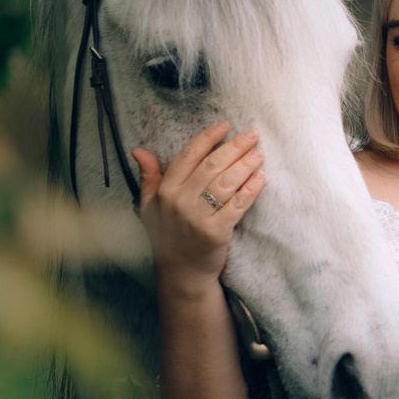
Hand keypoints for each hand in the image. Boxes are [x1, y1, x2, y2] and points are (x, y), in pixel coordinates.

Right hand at [132, 122, 264, 294]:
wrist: (181, 273)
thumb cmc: (167, 236)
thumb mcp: (150, 206)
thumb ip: (149, 177)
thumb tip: (138, 150)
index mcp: (166, 191)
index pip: (188, 155)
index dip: (208, 138)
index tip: (224, 125)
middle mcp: (180, 202)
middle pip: (211, 166)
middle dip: (234, 147)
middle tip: (251, 134)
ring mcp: (198, 218)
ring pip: (225, 183)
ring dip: (245, 165)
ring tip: (258, 153)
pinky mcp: (216, 233)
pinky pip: (236, 205)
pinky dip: (249, 190)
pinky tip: (260, 177)